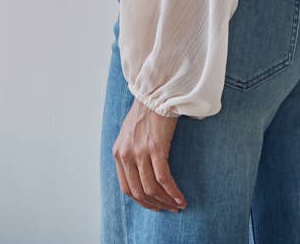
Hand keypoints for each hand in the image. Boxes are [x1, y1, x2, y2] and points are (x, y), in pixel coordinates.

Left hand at [112, 97, 187, 212]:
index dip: (142, 201)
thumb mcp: (129, 132)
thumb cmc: (146, 110)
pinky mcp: (155, 148)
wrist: (155, 91)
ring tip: (178, 204)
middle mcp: (126, 155)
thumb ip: (130, 151)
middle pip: (139, 192)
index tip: (155, 205)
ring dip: (166, 201)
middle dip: (155, 205)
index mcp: (118, 153)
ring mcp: (140, 152)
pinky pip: (163, 178)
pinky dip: (172, 191)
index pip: (127, 188)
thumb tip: (139, 169)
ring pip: (151, 188)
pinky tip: (181, 197)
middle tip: (169, 208)